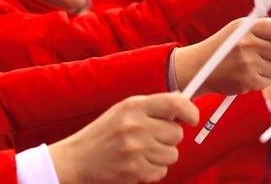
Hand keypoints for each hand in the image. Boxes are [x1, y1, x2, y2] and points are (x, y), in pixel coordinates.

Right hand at [48, 93, 198, 183]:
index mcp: (133, 106)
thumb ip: (151, 106)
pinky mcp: (135, 170)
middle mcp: (135, 125)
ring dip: (161, 156)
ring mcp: (135, 149)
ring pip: (172, 154)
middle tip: (151, 139)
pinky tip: (137, 164)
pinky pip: (161, 171)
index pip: (175, 104)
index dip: (190, 111)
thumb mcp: (122, 111)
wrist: (78, 159)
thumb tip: (181, 100)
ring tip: (142, 153)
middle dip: (169, 138)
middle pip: (177, 133)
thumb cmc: (104, 134)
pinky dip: (153, 170)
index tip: (192, 119)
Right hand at [174, 17, 270, 95]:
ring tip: (254, 63)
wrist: (199, 67)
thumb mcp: (240, 29)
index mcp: (247, 27)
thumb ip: (266, 26)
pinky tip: (247, 73)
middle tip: (269, 53)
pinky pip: (268, 81)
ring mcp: (247, 63)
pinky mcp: (247, 81)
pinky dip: (261, 79)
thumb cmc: (222, 46)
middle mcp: (248, 43)